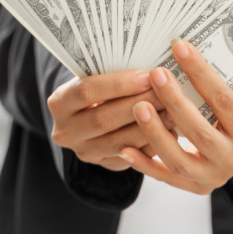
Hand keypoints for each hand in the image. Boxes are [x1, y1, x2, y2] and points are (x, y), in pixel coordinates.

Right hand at [47, 70, 171, 171]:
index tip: (146, 76)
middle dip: (138, 104)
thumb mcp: (94, 76)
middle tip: (166, 91)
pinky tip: (171, 130)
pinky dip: (153, 144)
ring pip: (120, 142)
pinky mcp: (106, 166)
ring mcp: (85, 152)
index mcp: (59, 103)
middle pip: (104, 119)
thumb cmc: (98, 85)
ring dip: (150, 126)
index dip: (118, 84)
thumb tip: (149, 68)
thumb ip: (112, 73)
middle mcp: (66, 132)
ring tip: (173, 109)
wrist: (89, 116)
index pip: (86, 91)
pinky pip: (133, 158)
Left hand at [118, 39, 232, 192]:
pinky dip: (144, 164)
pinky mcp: (194, 187)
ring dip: (155, 133)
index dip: (200, 72)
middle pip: (199, 132)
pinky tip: (125, 148)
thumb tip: (179, 47)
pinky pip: (165, 177)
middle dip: (174, 102)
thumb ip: (211, 83)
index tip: (179, 47)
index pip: (222, 98)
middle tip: (155, 74)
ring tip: (137, 107)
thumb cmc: (231, 111)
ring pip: (179, 160)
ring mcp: (213, 177)